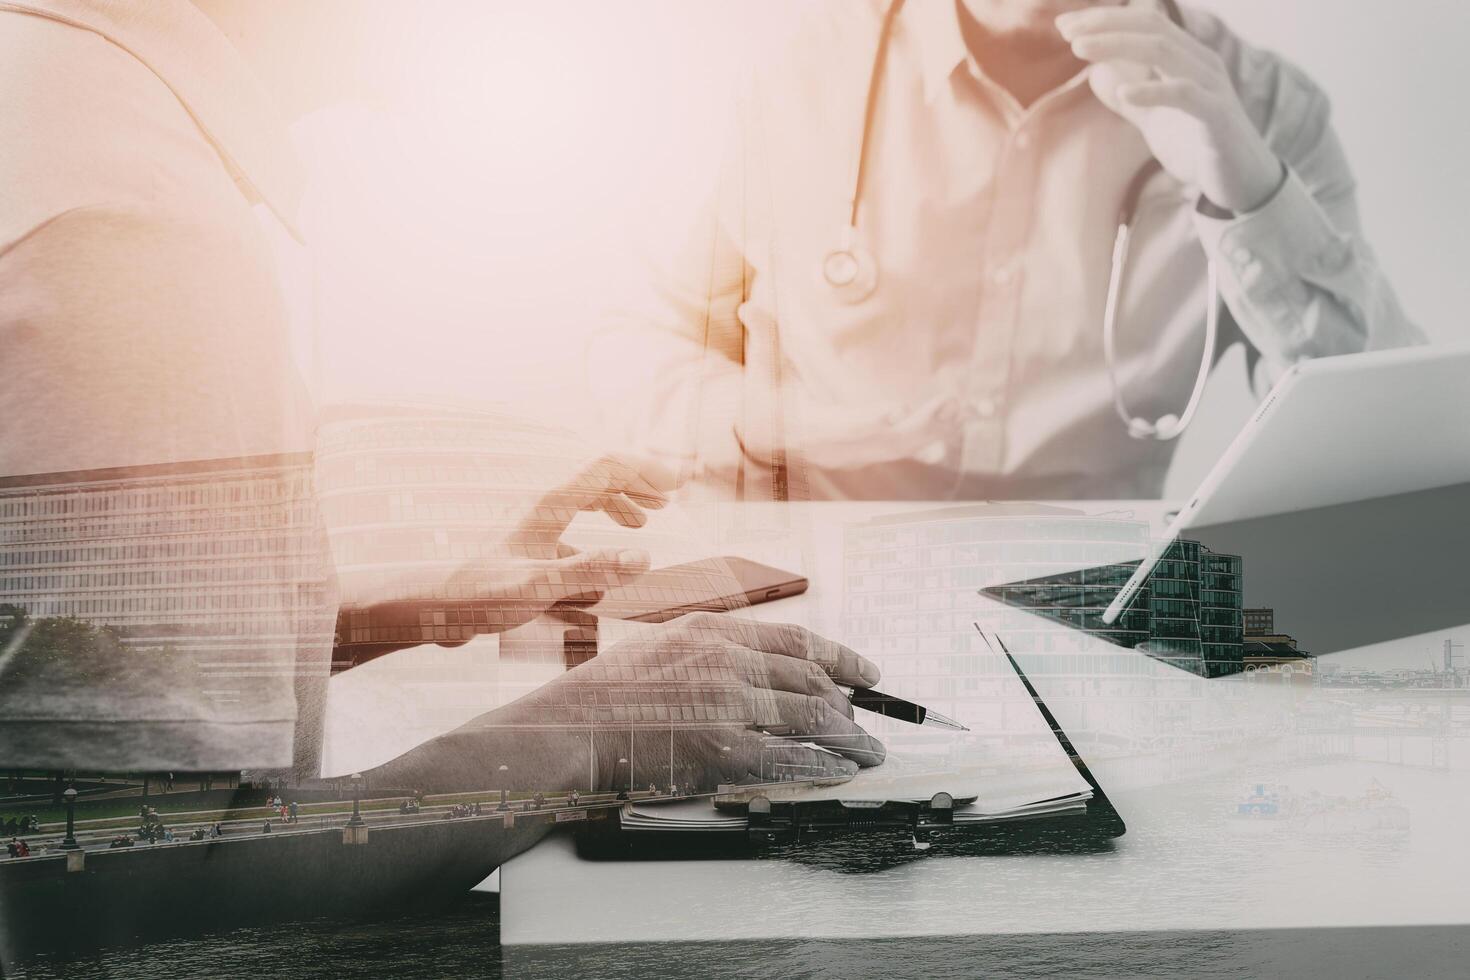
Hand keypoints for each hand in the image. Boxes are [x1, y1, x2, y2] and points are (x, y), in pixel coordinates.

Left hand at [336, 455, 670, 652]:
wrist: (432, 610)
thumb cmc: (478, 597)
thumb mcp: (538, 586)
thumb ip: (589, 570)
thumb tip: (643, 557)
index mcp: (549, 506)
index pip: (605, 467)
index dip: (644, 470)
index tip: (677, 485)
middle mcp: (543, 509)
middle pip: (598, 478)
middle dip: (637, 484)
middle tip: (669, 500)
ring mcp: (535, 527)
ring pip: (584, 500)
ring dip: (617, 504)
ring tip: (642, 522)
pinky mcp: (529, 548)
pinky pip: (572, 529)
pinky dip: (597, 534)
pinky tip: (602, 560)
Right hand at [367, 614, 885, 793]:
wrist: (566, 733)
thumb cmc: (600, 699)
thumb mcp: (657, 648)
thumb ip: (706, 652)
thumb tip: (751, 671)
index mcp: (712, 630)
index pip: (797, 640)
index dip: (842, 658)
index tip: (867, 672)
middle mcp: (727, 660)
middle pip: (813, 680)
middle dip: (850, 706)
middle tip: (868, 723)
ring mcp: (729, 704)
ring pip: (814, 718)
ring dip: (851, 738)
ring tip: (870, 752)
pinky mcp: (726, 750)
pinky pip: (794, 759)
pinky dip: (827, 767)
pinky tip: (843, 774)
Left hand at [1058, 6, 1285, 214]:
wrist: (1242, 182)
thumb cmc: (1199, 147)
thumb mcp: (1156, 120)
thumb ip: (1130, 98)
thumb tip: (1096, 77)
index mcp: (1185, 58)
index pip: (1143, 23)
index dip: (1104, 20)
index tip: (1064, 26)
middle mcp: (1200, 62)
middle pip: (1150, 27)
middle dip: (1105, 24)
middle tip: (1065, 30)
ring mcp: (1211, 85)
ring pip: (1164, 51)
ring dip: (1118, 46)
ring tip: (1080, 50)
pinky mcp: (1216, 114)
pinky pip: (1184, 94)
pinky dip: (1152, 91)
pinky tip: (1123, 94)